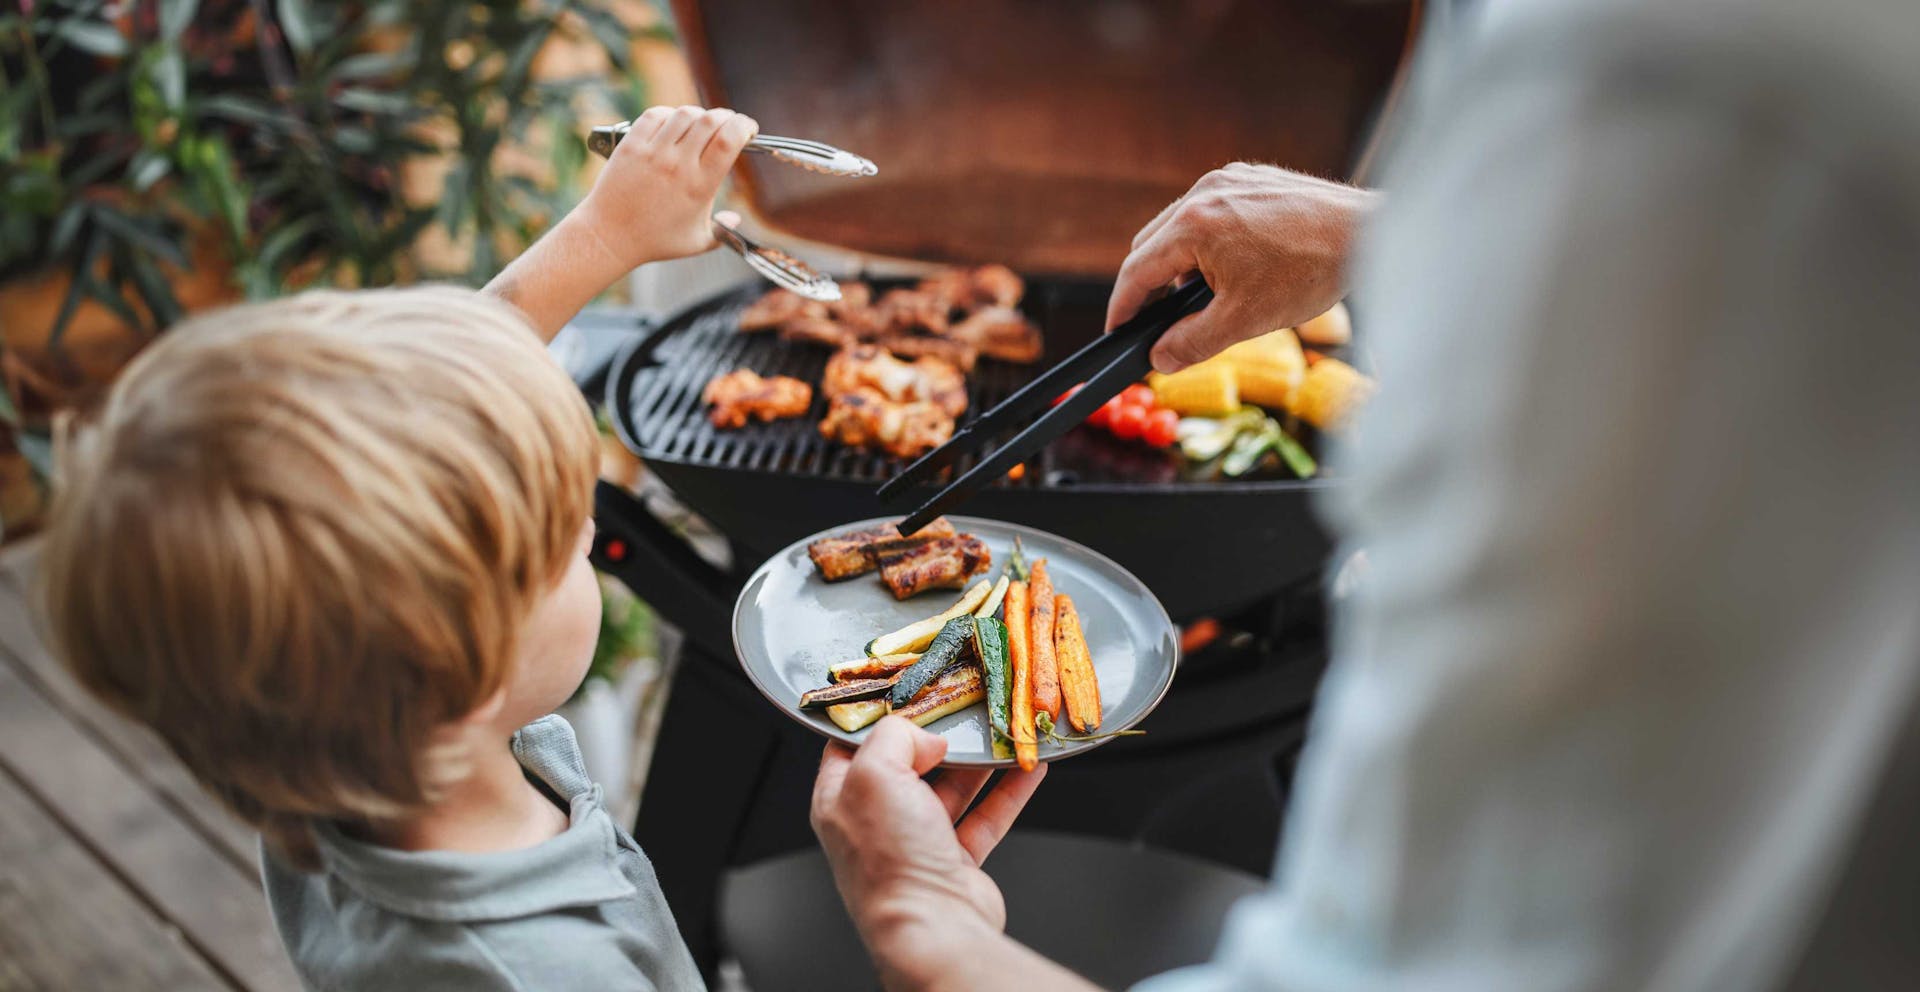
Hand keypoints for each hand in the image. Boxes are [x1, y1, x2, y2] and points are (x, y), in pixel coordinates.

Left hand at [576, 105, 757, 267]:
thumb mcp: (697, 243)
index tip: (749, 129)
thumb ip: (723, 232)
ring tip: (701, 125)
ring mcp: (652, 153)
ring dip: (700, 114)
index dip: (744, 126)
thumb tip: (735, 219)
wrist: (610, 235)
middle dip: (728, 117)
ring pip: (685, 113)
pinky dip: (670, 114)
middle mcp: (677, 165)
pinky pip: (656, 115)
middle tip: (730, 125)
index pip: (729, 140)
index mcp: (700, 186)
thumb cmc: (654, 241)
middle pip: (711, 121)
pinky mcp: (631, 145)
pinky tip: (674, 125)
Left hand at [811, 718, 1046, 982]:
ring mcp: (916, 843)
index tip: (912, 693)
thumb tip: (925, 736)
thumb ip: (895, 736)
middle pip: (908, 764)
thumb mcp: (875, 773)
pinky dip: (1008, 792)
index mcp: (840, 800)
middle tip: (965, 710)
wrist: (935, 929)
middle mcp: (875, 822)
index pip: (853, 746)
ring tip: (1003, 733)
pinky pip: (985, 816)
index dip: (880, 718)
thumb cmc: (891, 861)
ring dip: (980, 762)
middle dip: (939, 738)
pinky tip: (1027, 768)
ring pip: (951, 789)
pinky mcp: (954, 861)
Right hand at [1107, 163, 1379, 373]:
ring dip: (1179, 262)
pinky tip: (1230, 267)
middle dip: (1148, 285)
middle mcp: (1204, 192)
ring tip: (1198, 298)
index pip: (1137, 269)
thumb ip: (1192, 342)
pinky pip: (1211, 211)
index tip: (1117, 332)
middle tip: (1154, 322)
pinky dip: (1207, 240)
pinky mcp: (1251, 177)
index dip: (1123, 306)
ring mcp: (1228, 180)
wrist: (1369, 233)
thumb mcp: (1243, 320)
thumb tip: (1160, 358)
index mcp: (1194, 224)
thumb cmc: (1310, 272)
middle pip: (1152, 243)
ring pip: (1180, 225)